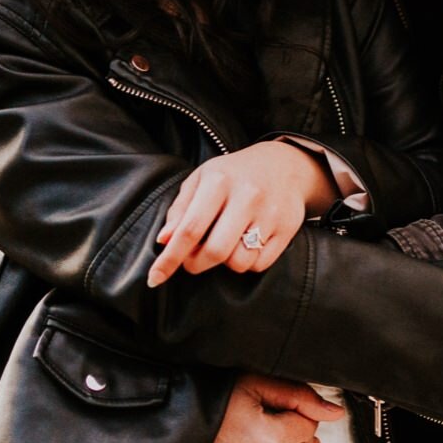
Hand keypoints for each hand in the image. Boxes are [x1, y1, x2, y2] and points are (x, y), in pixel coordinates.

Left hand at [147, 141, 326, 285]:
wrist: (284, 165)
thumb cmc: (232, 175)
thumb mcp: (201, 180)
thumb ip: (180, 210)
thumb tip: (164, 240)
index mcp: (219, 181)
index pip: (190, 228)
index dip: (170, 257)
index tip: (155, 278)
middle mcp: (247, 196)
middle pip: (215, 251)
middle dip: (196, 264)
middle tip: (192, 259)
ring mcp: (270, 213)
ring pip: (239, 262)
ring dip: (224, 263)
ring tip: (224, 244)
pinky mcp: (287, 228)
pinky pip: (260, 264)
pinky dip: (247, 262)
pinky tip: (245, 244)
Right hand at [190, 375, 344, 442]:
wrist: (162, 428)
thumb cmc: (205, 403)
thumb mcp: (249, 386)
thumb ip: (297, 396)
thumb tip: (335, 413)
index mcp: (264, 438)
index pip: (307, 430)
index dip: (300, 417)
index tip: (285, 412)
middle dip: (300, 441)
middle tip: (284, 430)